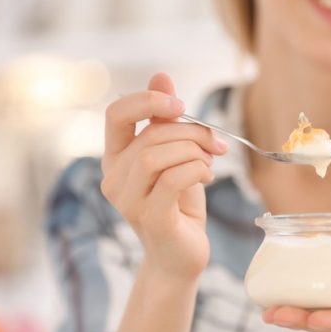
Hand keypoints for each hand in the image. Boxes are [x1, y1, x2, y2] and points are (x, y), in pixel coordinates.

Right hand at [100, 73, 227, 280]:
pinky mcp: (149, 218)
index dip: (147, 101)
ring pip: (156, 155)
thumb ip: (166, 121)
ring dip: (194, 151)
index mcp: (116, 158)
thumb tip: (161, 76)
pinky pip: (172, 179)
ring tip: (210, 161)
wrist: (182, 255)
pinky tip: (208, 175)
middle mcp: (113, 178)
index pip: (115, 114)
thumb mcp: (175, 155)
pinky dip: (197, 170)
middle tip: (217, 142)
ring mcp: (127, 201)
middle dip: (191, 132)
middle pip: (148, 135)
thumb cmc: (178, 204)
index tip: (181, 105)